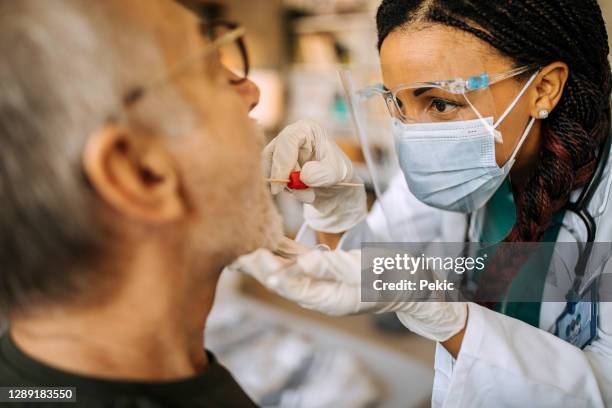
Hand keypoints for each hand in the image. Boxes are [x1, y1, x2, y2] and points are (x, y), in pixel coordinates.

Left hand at [229, 238, 467, 341]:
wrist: (412, 284)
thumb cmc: (394, 279)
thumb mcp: (367, 272)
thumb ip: (335, 268)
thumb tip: (305, 262)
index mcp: (328, 299)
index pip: (292, 287)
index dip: (271, 272)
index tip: (253, 256)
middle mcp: (320, 293)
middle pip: (283, 279)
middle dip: (258, 266)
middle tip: (234, 250)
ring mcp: (323, 282)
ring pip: (288, 269)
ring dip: (266, 257)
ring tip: (242, 245)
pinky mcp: (327, 270)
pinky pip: (301, 260)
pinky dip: (285, 250)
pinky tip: (270, 239)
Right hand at [263, 120, 366, 232]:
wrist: (336, 186)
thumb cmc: (338, 173)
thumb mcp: (337, 173)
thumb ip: (322, 174)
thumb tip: (304, 175)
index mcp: (307, 129)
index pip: (287, 140)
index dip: (283, 160)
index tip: (285, 182)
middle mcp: (291, 136)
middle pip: (273, 153)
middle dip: (284, 177)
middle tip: (300, 194)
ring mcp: (282, 151)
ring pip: (271, 168)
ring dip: (287, 186)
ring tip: (309, 194)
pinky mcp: (277, 165)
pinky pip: (272, 178)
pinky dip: (285, 189)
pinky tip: (303, 193)